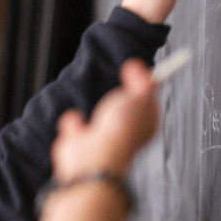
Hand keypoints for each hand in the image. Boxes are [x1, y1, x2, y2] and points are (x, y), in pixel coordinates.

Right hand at [51, 59, 158, 180]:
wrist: (93, 155)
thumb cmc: (119, 130)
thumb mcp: (139, 97)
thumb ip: (141, 81)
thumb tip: (138, 66)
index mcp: (144, 124)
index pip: (147, 103)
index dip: (143, 87)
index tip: (137, 72)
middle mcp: (124, 132)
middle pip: (124, 110)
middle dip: (119, 99)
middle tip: (119, 88)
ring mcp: (100, 138)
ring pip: (99, 120)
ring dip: (95, 111)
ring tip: (98, 104)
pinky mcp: (79, 141)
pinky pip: (75, 125)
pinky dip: (73, 121)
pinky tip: (76, 121)